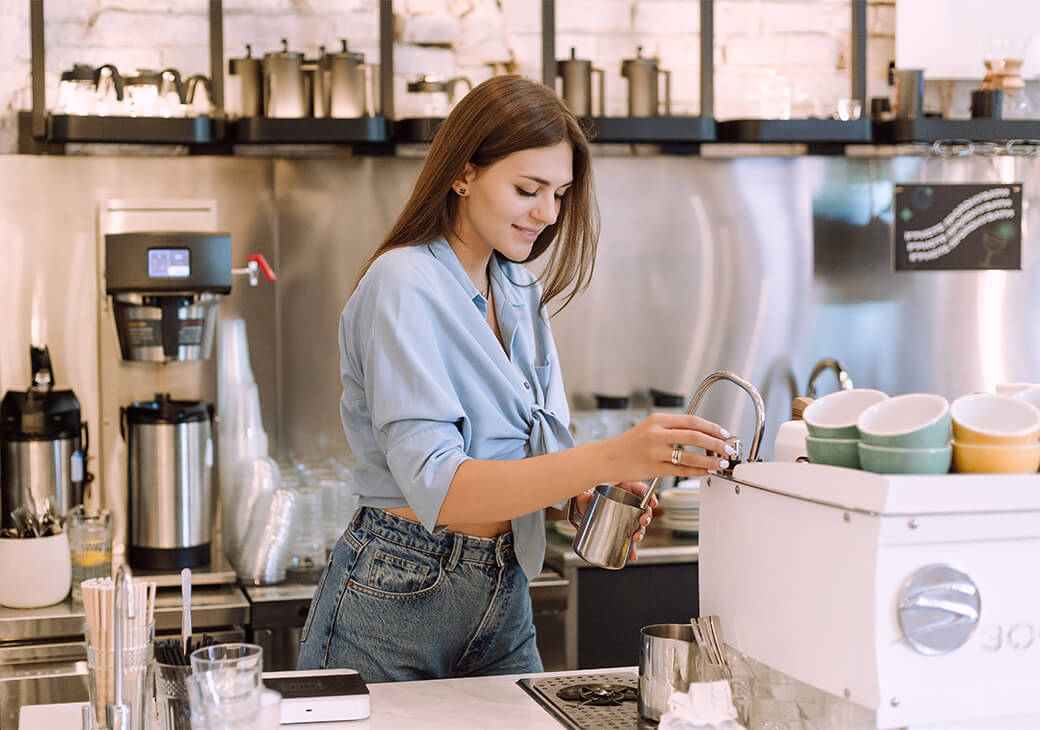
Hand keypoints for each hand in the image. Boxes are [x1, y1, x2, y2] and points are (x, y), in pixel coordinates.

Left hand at [573, 481, 657, 562]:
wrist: (585, 503)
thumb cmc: (589, 490)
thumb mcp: (586, 489)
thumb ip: (584, 493)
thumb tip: (585, 497)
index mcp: (624, 486)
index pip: (640, 489)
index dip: (649, 496)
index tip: (651, 503)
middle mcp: (628, 501)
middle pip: (643, 509)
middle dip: (646, 517)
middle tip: (642, 523)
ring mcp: (626, 514)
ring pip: (638, 524)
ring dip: (640, 532)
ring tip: (635, 538)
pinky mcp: (622, 526)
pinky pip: (629, 536)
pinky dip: (631, 548)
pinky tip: (631, 555)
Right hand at [600, 413, 734, 482]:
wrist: (607, 458)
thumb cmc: (629, 444)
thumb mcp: (649, 428)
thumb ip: (672, 429)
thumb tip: (700, 434)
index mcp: (658, 420)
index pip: (692, 421)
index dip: (712, 427)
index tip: (723, 432)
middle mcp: (657, 434)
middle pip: (695, 436)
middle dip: (716, 443)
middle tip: (728, 448)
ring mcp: (655, 452)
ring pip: (691, 456)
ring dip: (710, 460)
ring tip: (721, 462)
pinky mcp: (654, 468)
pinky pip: (682, 471)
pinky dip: (698, 472)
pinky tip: (706, 471)